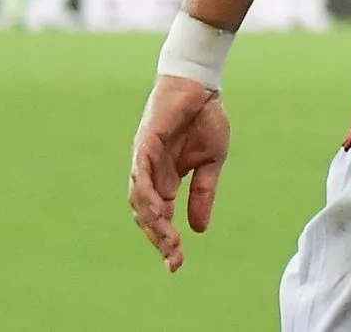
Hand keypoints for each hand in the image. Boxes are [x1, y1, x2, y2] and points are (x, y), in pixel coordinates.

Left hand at [127, 75, 229, 270]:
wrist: (201, 86)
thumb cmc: (204, 119)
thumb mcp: (210, 163)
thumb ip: (202, 194)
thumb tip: (199, 230)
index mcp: (165, 180)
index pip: (161, 217)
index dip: (167, 240)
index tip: (176, 264)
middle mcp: (150, 174)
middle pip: (146, 214)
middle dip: (158, 238)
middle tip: (173, 259)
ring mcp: (144, 160)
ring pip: (140, 199)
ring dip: (152, 222)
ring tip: (168, 241)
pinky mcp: (145, 144)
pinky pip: (140, 174)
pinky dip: (145, 194)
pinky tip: (156, 211)